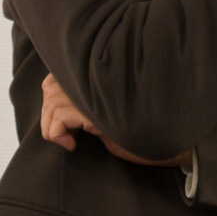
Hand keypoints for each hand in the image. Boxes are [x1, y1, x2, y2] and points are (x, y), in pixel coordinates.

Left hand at [39, 73, 189, 166]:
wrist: (168, 141)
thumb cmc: (140, 126)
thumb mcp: (108, 109)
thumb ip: (88, 97)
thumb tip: (55, 100)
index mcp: (101, 71)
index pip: (58, 72)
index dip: (52, 94)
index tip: (64, 118)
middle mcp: (97, 77)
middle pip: (50, 85)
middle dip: (48, 112)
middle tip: (62, 131)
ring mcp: (96, 93)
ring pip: (51, 102)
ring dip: (52, 126)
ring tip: (68, 139)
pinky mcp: (95, 112)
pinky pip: (58, 117)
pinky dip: (57, 133)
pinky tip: (72, 143)